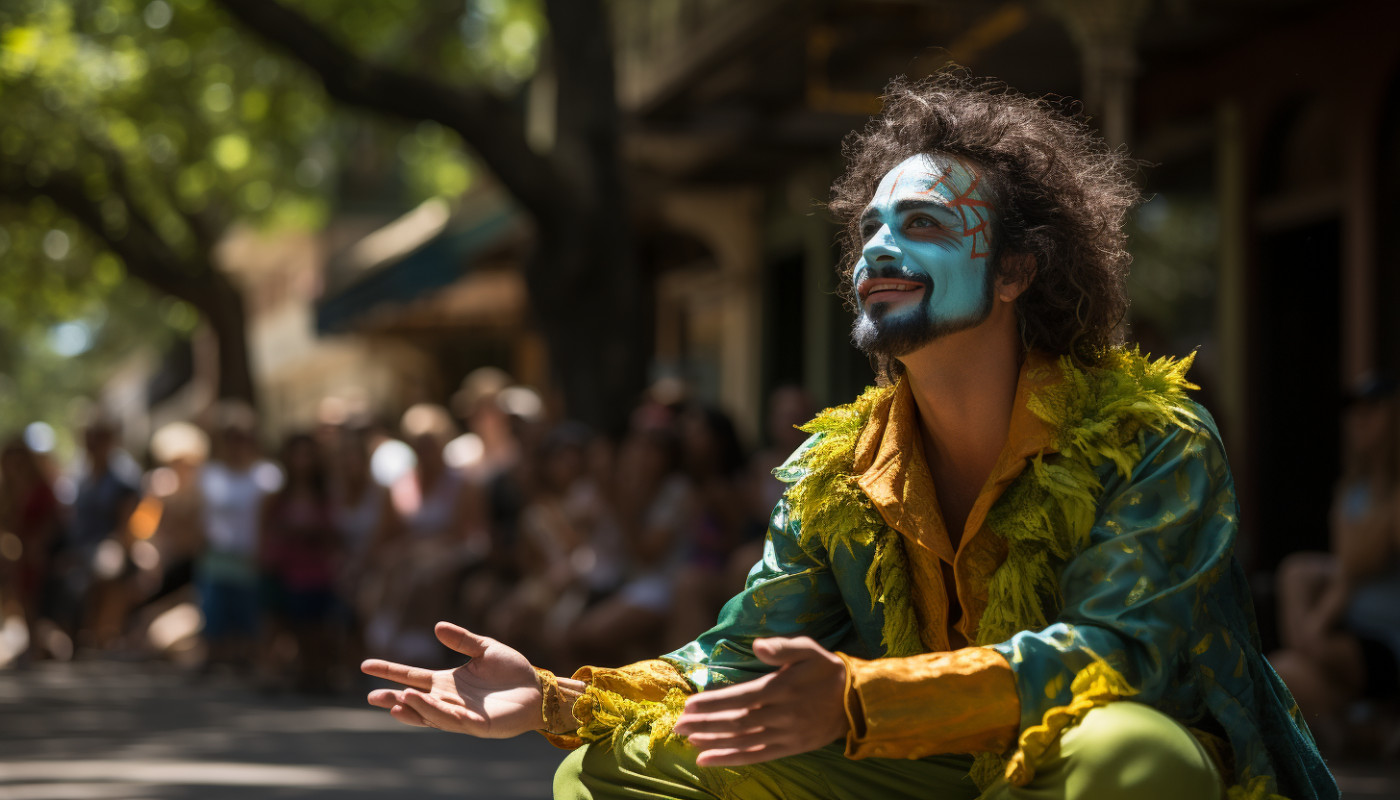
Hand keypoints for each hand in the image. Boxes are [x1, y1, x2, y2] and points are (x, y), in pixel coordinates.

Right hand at [362, 621, 540, 738]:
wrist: (537, 690)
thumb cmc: (511, 671)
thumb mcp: (485, 648)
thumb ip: (463, 640)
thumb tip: (437, 626)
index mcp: (446, 682)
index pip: (412, 676)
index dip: (390, 671)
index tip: (365, 666)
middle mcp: (449, 700)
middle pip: (415, 700)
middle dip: (394, 699)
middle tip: (371, 698)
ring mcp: (461, 714)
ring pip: (432, 713)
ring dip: (416, 707)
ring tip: (399, 698)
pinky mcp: (478, 725)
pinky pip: (456, 721)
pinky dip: (441, 715)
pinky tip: (430, 707)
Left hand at [673, 636, 848, 766]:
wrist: (856, 702)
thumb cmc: (826, 670)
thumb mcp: (809, 649)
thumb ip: (783, 647)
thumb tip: (758, 645)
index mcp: (782, 689)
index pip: (741, 697)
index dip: (714, 703)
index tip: (690, 705)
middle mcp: (781, 714)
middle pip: (736, 722)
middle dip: (705, 724)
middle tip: (678, 725)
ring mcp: (784, 735)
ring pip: (742, 741)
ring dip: (713, 742)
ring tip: (688, 740)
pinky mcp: (788, 748)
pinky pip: (755, 756)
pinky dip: (729, 759)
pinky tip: (707, 759)